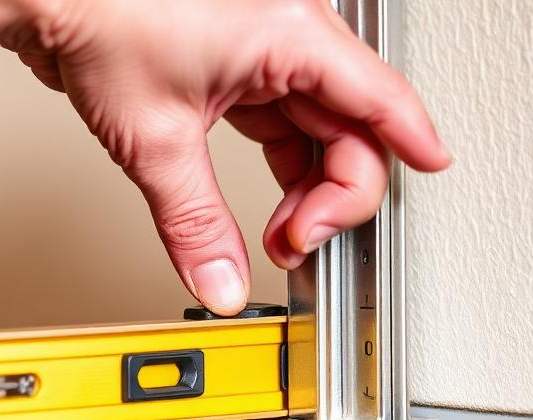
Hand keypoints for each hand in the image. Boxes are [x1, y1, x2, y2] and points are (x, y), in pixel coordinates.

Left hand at [0, 0, 450, 314]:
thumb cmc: (99, 15)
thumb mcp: (156, 140)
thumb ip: (194, 223)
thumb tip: (220, 280)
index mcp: (289, 33)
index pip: (378, 96)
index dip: (412, 139)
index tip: (434, 170)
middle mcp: (285, 34)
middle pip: (350, 126)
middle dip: (332, 196)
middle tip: (295, 243)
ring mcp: (259, 48)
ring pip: (316, 130)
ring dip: (305, 190)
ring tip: (278, 237)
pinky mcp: (231, 64)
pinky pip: (279, 123)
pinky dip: (279, 170)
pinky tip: (268, 207)